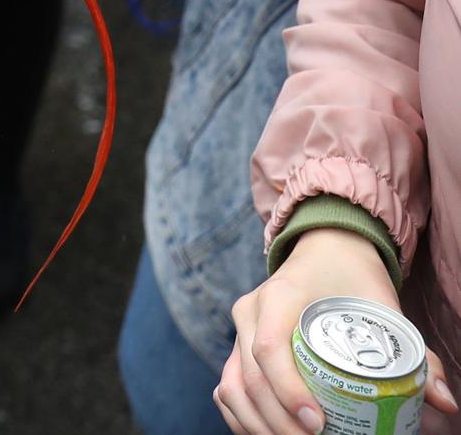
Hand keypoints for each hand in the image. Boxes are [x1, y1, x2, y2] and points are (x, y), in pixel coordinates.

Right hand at [218, 227, 455, 433]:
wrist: (324, 251)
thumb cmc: (354, 281)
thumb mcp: (385, 308)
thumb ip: (418, 355)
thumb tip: (443, 403)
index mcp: (280, 295)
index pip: (269, 348)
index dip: (288, 390)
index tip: (317, 423)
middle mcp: (250, 310)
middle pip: (249, 375)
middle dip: (277, 420)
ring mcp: (241, 329)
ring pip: (231, 385)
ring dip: (256, 424)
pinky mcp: (238, 345)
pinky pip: (228, 386)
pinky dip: (241, 416)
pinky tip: (265, 434)